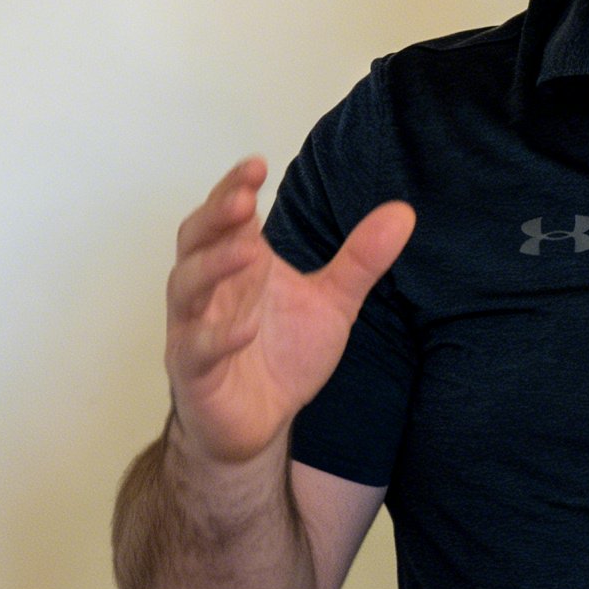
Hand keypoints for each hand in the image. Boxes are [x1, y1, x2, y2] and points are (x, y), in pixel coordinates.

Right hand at [161, 159, 414, 471]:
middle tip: (243, 198)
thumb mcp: (331, 303)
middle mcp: (208, 289)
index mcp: (237, 263)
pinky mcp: (194, 373)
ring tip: (247, 250)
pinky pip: (197, 349)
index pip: (226, 215)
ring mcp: (194, 328)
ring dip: (213, 265)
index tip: (258, 165)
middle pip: (194, 240)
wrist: (260, 423)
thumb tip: (403, 212)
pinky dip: (218, 337)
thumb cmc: (282, 354)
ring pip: (186, 287)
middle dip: (215, 216)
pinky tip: (246, 329)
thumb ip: (360, 260)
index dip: (234, 187)